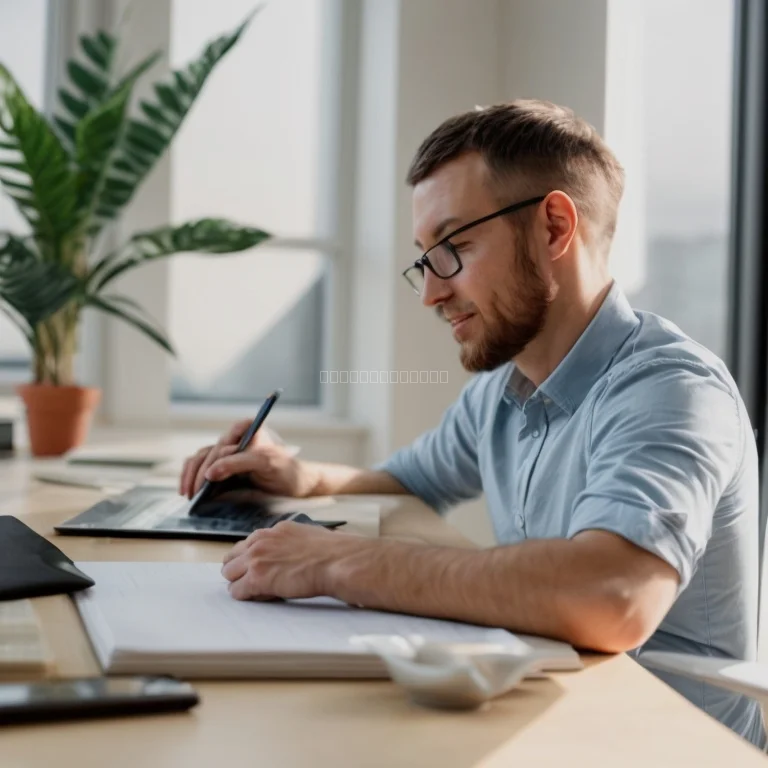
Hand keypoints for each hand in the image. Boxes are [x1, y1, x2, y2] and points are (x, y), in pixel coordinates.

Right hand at [179, 420, 317, 498]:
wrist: (294, 483)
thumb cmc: (285, 469)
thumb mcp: (266, 463)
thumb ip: (238, 463)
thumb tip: (209, 473)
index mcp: (248, 428)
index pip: (225, 439)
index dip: (215, 458)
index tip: (209, 476)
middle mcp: (234, 438)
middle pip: (209, 451)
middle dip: (199, 472)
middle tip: (194, 493)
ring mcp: (227, 452)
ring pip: (200, 459)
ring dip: (191, 476)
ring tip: (187, 494)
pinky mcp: (222, 465)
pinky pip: (200, 467)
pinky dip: (191, 477)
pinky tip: (187, 491)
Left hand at [221, 521, 362, 600]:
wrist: (337, 561)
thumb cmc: (332, 553)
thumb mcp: (307, 538)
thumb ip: (290, 543)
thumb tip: (290, 554)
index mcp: (274, 531)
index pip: (247, 544)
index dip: (251, 560)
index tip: (258, 569)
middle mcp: (261, 541)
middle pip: (232, 558)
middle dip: (240, 571)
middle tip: (254, 582)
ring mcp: (256, 559)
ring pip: (229, 574)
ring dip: (242, 584)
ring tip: (261, 591)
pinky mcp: (256, 578)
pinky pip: (236, 592)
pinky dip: (247, 597)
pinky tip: (265, 597)